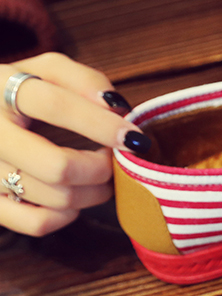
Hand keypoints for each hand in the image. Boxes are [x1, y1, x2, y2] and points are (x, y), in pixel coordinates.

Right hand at [0, 53, 150, 235]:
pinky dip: (66, 215)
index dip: (101, 124)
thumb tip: (116, 107)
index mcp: (1, 88)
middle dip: (100, 169)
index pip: (53, 105)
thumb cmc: (24, 95)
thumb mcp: (47, 72)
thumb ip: (84, 81)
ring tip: (100, 177)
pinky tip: (73, 198)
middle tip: (113, 162)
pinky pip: (39, 223)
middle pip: (57, 167)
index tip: (134, 139)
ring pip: (56, 197)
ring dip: (93, 192)